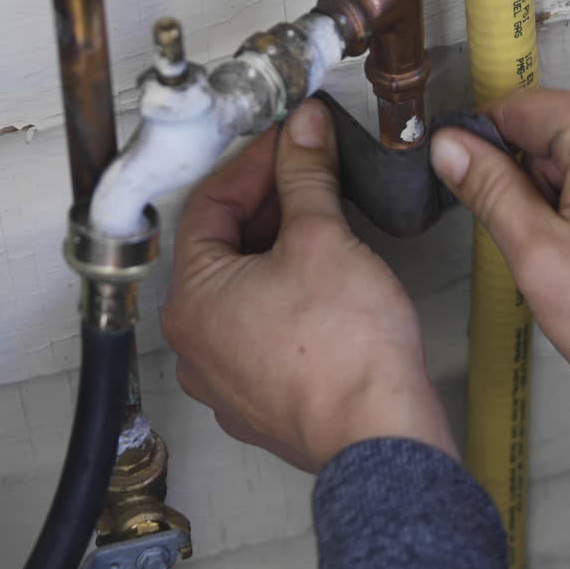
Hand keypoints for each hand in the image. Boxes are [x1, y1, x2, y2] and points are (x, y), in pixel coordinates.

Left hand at [163, 99, 456, 472]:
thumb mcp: (323, 238)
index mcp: (191, 299)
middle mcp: (195, 345)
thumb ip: (306, 176)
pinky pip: (264, 334)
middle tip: (311, 178)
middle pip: (222, 250)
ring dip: (280, 254)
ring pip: (244, 294)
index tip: (289, 143)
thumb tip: (302, 133)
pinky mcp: (262, 402)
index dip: (254, 163)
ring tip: (327, 229)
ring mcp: (226, 380)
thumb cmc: (346, 353)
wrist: (379, 434)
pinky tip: (330, 290)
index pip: (209, 204)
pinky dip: (289, 301)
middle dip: (270, 207)